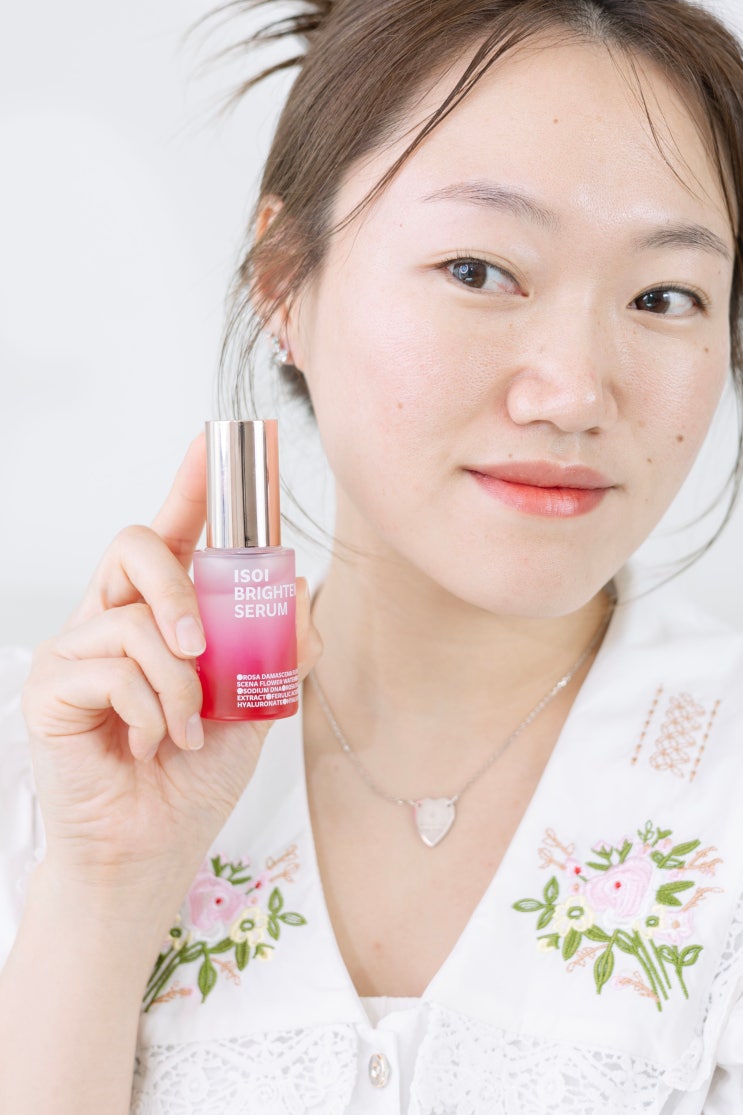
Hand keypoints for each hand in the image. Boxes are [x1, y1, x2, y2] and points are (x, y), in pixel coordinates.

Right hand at [21, 434, 320, 917]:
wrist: (153, 848)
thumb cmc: (193, 776)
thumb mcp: (254, 705)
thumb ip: (276, 648)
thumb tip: (300, 588)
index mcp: (160, 616)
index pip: (171, 535)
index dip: (191, 488)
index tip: (215, 445)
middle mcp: (113, 620)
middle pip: (136, 546)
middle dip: (179, 586)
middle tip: (204, 647)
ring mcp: (76, 651)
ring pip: (133, 618)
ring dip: (179, 679)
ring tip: (188, 725)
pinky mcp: (51, 688)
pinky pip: (111, 666)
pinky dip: (152, 707)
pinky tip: (153, 742)